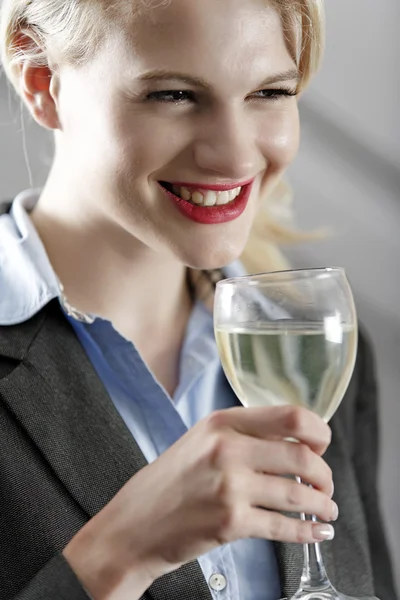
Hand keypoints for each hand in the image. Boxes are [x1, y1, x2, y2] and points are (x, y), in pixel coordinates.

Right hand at [63, 405, 335, 599]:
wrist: (133, 526)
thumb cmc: (168, 482)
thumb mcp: (201, 441)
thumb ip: (243, 435)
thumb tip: (294, 443)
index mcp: (222, 422)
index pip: (290, 417)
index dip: (317, 432)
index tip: (321, 445)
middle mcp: (227, 449)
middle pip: (302, 456)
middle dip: (324, 474)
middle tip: (325, 484)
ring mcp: (229, 487)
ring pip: (298, 494)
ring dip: (322, 504)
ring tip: (327, 508)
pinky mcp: (230, 523)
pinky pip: (284, 527)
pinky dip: (307, 532)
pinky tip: (316, 533)